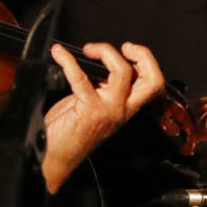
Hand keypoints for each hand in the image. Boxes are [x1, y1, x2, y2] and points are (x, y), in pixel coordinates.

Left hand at [40, 41, 166, 193]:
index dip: (145, 62)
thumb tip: (94, 63)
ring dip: (105, 52)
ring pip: (122, 72)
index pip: (151, 84)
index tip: (129, 50)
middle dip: (142, 55)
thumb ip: (99, 88)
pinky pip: (81, 78)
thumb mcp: (92, 107)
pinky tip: (59, 54)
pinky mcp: (89, 111)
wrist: (54, 159)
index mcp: (125, 108)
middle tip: (125, 47)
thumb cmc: (69, 134)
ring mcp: (108, 111)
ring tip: (89, 49)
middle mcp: (122, 110)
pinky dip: (68, 61)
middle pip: (151, 80)